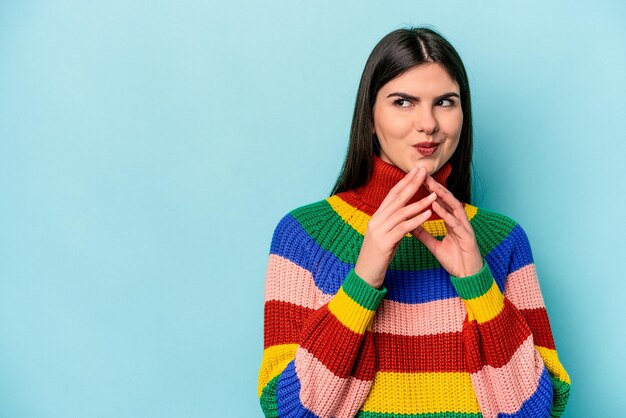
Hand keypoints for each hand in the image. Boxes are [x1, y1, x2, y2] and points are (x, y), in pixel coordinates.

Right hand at [355, 166, 437, 287]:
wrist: (365, 274)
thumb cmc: (377, 256)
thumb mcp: (385, 235)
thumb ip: (393, 222)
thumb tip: (405, 212)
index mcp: (377, 217)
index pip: (392, 194)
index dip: (405, 181)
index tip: (417, 171)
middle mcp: (377, 220)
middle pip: (397, 198)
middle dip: (412, 183)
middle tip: (424, 171)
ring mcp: (379, 230)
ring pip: (401, 212)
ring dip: (419, 202)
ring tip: (433, 195)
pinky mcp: (384, 242)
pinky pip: (403, 228)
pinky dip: (416, 220)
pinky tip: (427, 215)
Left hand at [411, 176, 483, 277]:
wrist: (467, 276)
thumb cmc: (455, 260)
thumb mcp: (434, 246)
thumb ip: (423, 235)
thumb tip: (409, 225)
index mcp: (452, 221)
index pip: (440, 202)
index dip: (430, 190)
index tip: (418, 180)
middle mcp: (459, 221)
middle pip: (447, 199)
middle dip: (436, 186)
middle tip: (424, 175)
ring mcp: (465, 227)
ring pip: (454, 206)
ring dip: (442, 195)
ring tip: (430, 185)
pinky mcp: (467, 236)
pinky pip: (455, 222)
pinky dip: (445, 213)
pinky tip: (435, 206)